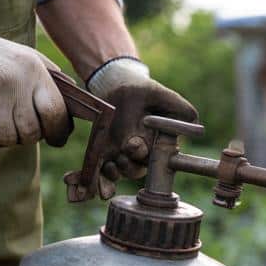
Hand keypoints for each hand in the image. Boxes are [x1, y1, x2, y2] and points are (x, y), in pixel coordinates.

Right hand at [0, 21, 71, 148]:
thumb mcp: (30, 58)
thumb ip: (53, 81)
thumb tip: (76, 110)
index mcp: (33, 70)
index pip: (55, 113)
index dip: (58, 131)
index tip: (56, 138)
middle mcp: (13, 82)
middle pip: (31, 131)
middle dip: (29, 135)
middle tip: (19, 125)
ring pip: (10, 139)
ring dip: (7, 137)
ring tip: (0, 120)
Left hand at [87, 57, 197, 197]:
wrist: (122, 85)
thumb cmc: (148, 92)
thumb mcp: (168, 98)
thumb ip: (183, 112)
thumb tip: (195, 126)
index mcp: (155, 146)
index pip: (152, 160)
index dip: (143, 156)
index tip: (135, 144)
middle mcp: (138, 155)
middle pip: (133, 171)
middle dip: (126, 167)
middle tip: (120, 155)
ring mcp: (118, 155)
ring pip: (113, 174)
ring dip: (105, 177)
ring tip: (101, 170)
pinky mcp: (101, 152)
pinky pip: (94, 170)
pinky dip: (83, 178)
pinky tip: (71, 180)